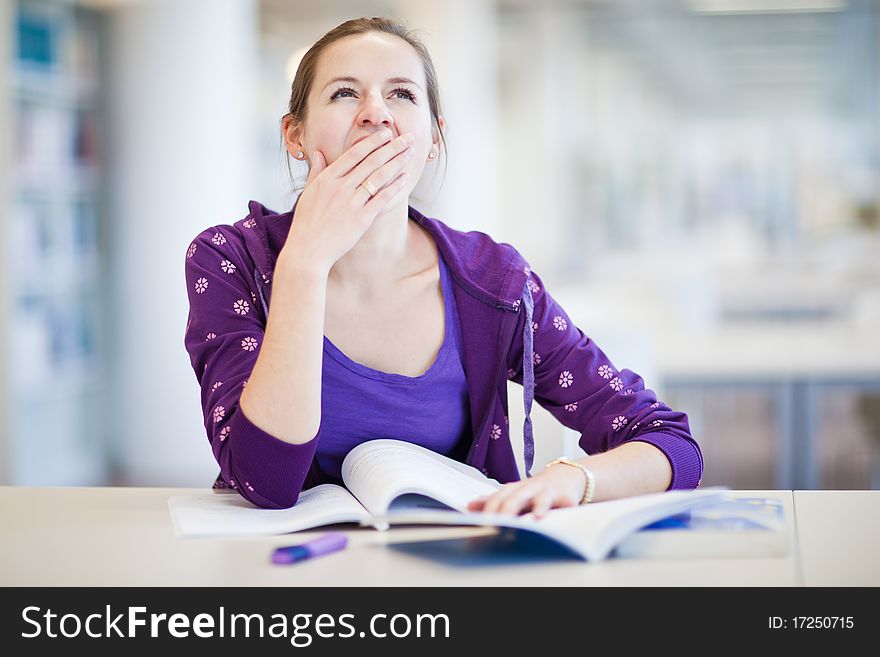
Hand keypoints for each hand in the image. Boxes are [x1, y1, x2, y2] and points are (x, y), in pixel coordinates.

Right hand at [281, 129, 414, 273]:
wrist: (308, 249)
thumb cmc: (306, 222)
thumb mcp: (308, 193)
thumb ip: (315, 172)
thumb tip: (318, 153)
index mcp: (327, 178)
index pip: (354, 154)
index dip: (373, 142)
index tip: (386, 134)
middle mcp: (341, 187)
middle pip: (371, 162)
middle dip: (392, 147)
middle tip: (407, 138)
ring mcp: (352, 202)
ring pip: (379, 177)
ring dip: (397, 162)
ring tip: (410, 153)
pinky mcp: (361, 218)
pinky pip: (382, 198)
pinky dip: (395, 187)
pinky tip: (405, 178)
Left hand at [467, 463, 587, 518]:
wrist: (566, 476)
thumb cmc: (536, 490)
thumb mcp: (515, 494)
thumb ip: (494, 501)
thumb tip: (469, 506)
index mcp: (514, 490)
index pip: (497, 498)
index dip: (488, 510)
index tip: (479, 522)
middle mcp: (527, 489)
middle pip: (512, 498)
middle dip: (502, 511)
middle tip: (492, 524)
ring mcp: (545, 491)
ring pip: (532, 498)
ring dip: (523, 507)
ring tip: (518, 520)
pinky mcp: (563, 496)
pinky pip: (556, 503)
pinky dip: (546, 508)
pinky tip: (540, 516)